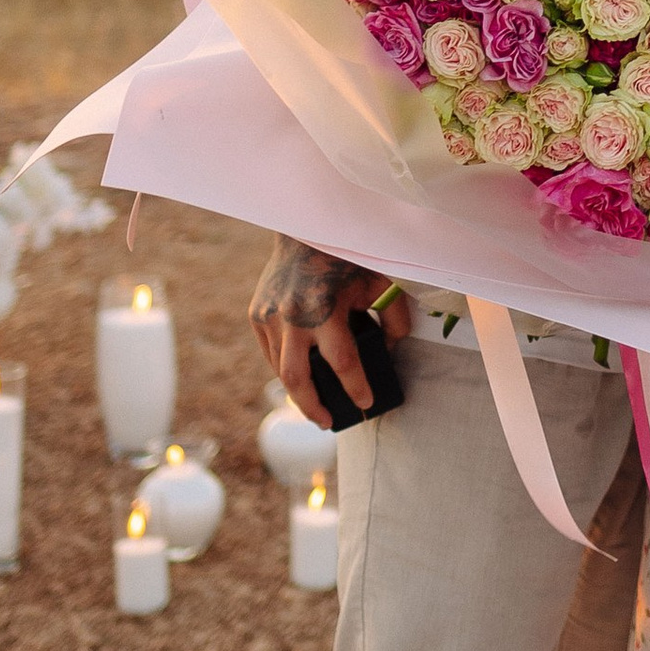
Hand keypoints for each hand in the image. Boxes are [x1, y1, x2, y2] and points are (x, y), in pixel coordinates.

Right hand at [248, 234, 410, 418]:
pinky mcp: (257, 313)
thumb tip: (389, 351)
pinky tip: (300, 378)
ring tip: (315, 407)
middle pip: (298, 379)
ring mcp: (269, 315)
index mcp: (325, 308)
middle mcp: (292, 315)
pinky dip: (284, 369)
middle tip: (330, 423)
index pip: (343, 362)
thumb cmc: (349, 255)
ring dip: (297, 393)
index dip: (356, 387)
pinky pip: (270, 352)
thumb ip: (392, 318)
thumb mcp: (380, 281)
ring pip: (280, 369)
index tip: (367, 403)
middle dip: (314, 407)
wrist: (305, 227)